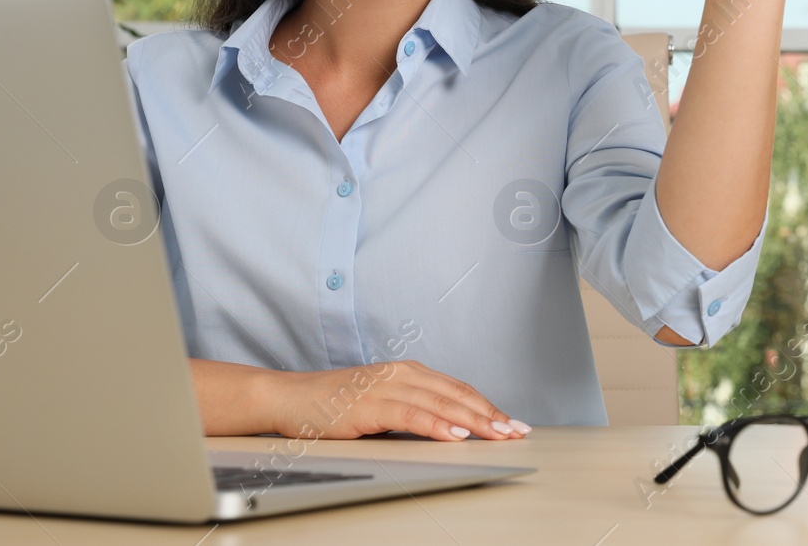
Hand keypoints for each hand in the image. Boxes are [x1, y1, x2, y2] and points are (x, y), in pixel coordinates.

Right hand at [263, 360, 530, 441]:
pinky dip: (438, 425)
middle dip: (491, 414)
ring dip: (474, 421)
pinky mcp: (372, 404)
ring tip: (498, 434)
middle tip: (516, 430)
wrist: (290, 398)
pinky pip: (413, 415)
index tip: (511, 422)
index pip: (458, 389)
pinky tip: (456, 435)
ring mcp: (388, 386)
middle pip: (458, 394)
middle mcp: (403, 374)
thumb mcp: (383, 403)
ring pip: (442, 403)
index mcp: (409, 372)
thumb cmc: (335, 405)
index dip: (487, 406)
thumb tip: (449, 429)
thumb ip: (413, 410)